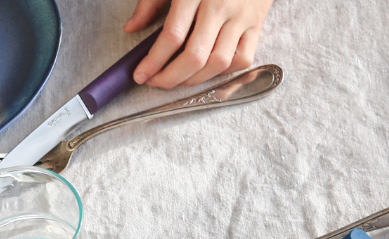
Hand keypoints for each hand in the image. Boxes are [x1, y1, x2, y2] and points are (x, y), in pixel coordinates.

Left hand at [125, 0, 273, 87]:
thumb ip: (151, 2)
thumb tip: (131, 28)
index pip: (173, 36)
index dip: (153, 61)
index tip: (140, 75)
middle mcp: (221, 4)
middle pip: (195, 56)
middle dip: (170, 78)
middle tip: (156, 82)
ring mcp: (242, 16)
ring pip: (218, 63)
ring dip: (194, 80)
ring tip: (178, 79)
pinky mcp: (257, 24)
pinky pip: (241, 60)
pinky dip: (223, 73)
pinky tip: (206, 69)